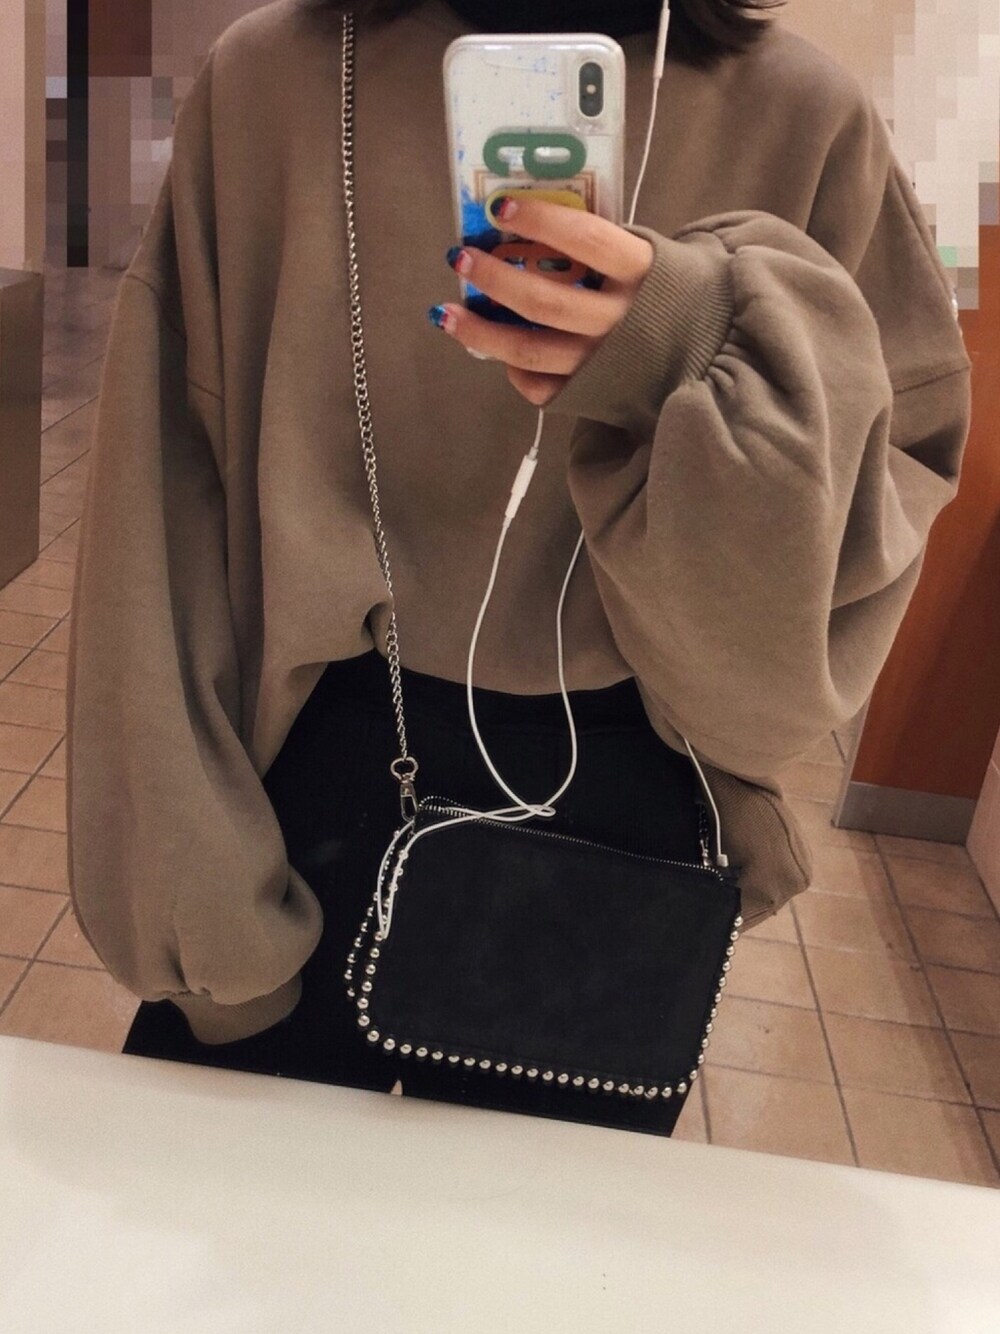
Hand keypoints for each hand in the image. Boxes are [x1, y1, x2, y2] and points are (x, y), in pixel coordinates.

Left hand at [428, 195, 653, 406]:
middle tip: (461, 258)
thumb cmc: (671, 293)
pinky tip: (496, 352)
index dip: (541, 221)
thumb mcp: (652, 256)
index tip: (501, 208)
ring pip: (532, 351)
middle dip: (495, 279)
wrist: (714, 354)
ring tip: (447, 314)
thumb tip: (530, 225)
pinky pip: (541, 388)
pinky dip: (514, 370)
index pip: (586, 239)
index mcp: (643, 274)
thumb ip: (603, 245)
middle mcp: (622, 321)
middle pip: (546, 301)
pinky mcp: (592, 396)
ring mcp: (604, 363)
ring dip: (482, 333)